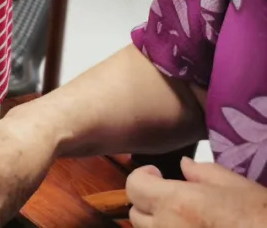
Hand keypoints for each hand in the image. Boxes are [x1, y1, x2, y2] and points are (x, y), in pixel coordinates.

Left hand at [126, 157, 266, 226]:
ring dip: (160, 225)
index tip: (157, 174)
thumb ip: (204, 173)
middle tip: (171, 198)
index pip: (134, 186)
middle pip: (137, 214)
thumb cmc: (260, 216)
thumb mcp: (236, 186)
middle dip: (148, 203)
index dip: (143, 177)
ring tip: (186, 219)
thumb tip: (184, 166)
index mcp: (175, 202)